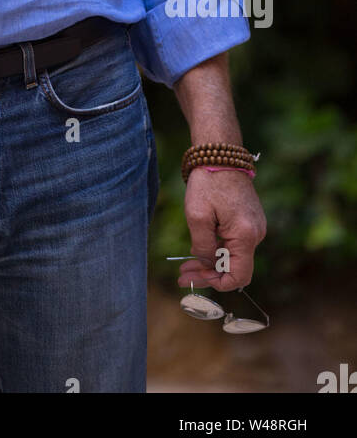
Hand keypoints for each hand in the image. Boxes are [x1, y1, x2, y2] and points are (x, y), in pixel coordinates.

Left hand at [178, 168, 266, 290]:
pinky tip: (199, 249)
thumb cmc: (208, 181)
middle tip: (182, 275)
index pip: (239, 276)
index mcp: (246, 235)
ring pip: (233, 256)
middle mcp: (257, 234)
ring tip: (185, 265)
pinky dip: (217, 250)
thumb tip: (207, 265)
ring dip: (211, 263)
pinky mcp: (249, 221)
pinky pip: (235, 244)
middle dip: (208, 274)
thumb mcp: (197, 216)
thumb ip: (203, 246)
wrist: (220, 153)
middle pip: (235, 268)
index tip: (194, 280)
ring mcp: (255, 227)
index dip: (217, 284)